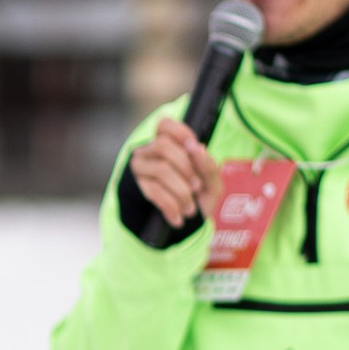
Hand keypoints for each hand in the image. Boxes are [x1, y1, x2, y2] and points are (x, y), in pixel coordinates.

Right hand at [129, 116, 220, 232]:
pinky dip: (171, 206)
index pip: (164, 125)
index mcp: (168, 144)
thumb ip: (207, 164)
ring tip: (190, 208)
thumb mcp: (211, 181)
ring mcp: (140, 169)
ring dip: (181, 192)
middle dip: (186, 167)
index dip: (180, 132)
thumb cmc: (198, 196)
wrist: (186, 225)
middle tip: (197, 187)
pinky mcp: (137, 187)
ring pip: (161, 170)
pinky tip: (178, 217)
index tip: (194, 148)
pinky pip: (154, 192)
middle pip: (162, 146)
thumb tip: (195, 148)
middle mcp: (149, 152)